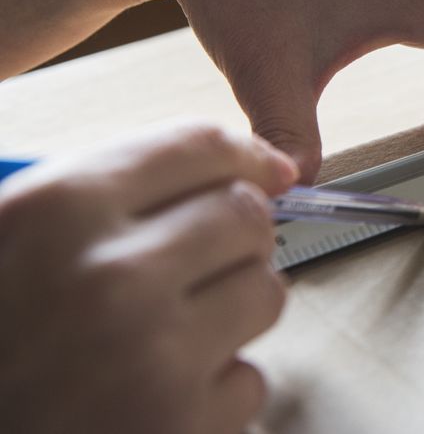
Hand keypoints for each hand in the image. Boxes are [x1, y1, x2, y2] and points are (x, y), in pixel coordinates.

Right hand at [0, 123, 297, 433]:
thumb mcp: (14, 235)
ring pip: (266, 292)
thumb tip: (256, 165)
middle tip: (201, 267)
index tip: (269, 172)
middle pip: (247, 215)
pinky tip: (160, 395)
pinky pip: (251, 379)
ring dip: (235, 311)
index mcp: (61, 209)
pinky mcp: (180, 425)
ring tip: (173, 333)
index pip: (199, 146)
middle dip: (238, 237)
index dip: (245, 156)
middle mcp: (112, 275)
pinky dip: (218, 390)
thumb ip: (111, 193)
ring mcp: (152, 354)